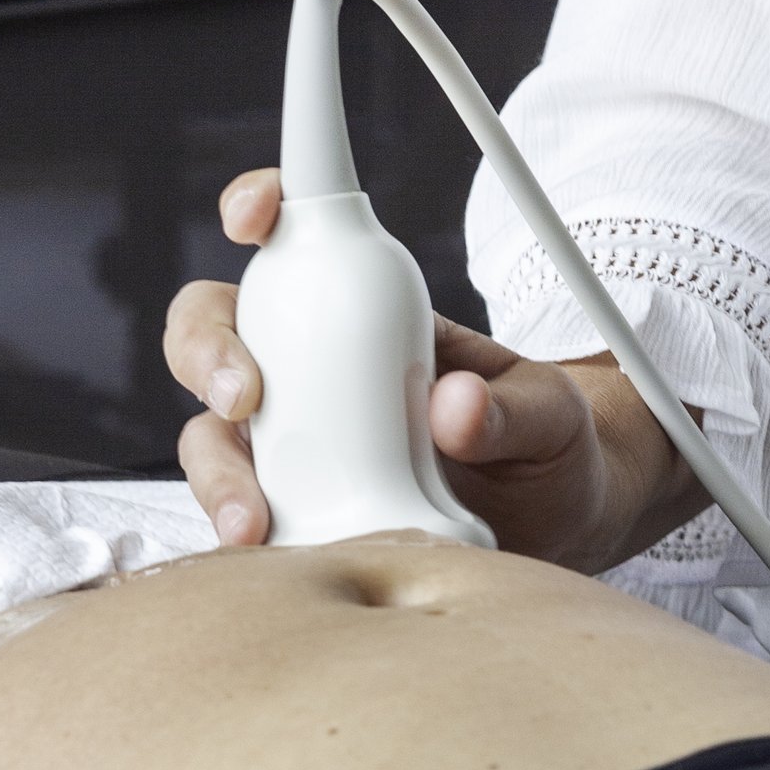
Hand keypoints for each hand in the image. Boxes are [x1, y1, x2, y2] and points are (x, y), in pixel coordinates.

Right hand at [164, 168, 700, 567]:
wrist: (558, 528)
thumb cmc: (549, 446)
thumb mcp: (550, 414)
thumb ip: (512, 409)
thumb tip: (452, 407)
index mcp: (367, 313)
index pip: (294, 239)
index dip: (258, 209)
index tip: (257, 215)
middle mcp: (313, 372)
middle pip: (215, 334)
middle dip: (211, 352)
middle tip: (249, 398)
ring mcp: (295, 447)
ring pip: (212, 437)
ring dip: (219, 472)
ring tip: (253, 521)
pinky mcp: (295, 517)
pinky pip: (240, 520)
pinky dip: (239, 536)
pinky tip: (266, 560)